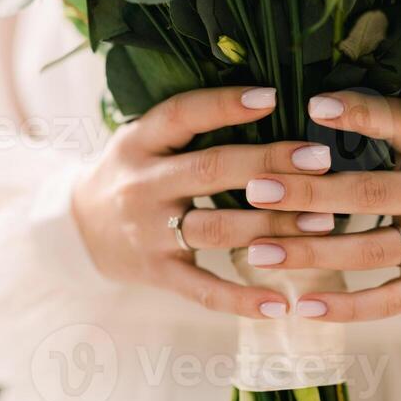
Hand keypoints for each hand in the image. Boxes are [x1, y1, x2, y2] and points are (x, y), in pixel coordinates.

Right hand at [72, 86, 335, 316]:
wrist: (76, 230)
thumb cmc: (130, 173)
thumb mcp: (143, 139)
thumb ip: (189, 124)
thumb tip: (269, 102)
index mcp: (139, 142)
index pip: (182, 114)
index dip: (225, 105)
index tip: (274, 97)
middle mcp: (142, 185)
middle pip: (210, 170)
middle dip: (269, 163)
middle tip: (320, 160)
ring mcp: (149, 233)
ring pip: (216, 229)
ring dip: (273, 227)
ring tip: (323, 222)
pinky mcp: (157, 273)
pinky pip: (203, 288)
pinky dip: (241, 299)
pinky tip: (280, 303)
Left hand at [245, 91, 400, 321]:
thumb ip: (392, 133)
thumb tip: (314, 109)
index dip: (361, 115)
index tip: (314, 105)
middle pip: (371, 194)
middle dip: (310, 192)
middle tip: (256, 188)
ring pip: (370, 251)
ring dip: (312, 252)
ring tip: (258, 252)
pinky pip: (390, 300)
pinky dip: (347, 307)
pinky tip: (304, 306)